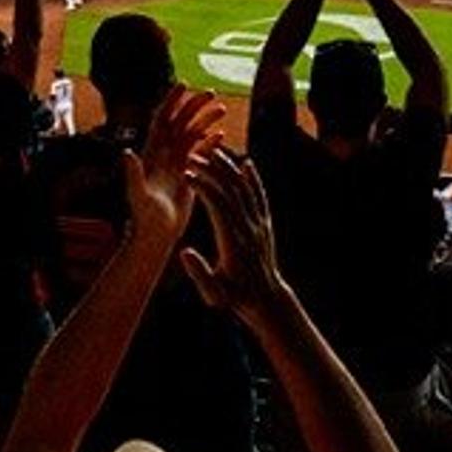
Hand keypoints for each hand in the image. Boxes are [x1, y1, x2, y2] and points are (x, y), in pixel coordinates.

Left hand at [125, 85, 224, 247]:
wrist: (155, 236)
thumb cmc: (144, 218)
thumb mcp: (137, 194)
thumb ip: (133, 173)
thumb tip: (127, 153)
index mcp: (152, 154)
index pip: (162, 120)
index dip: (171, 101)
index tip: (183, 84)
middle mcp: (163, 155)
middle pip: (179, 123)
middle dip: (193, 106)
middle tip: (211, 92)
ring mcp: (176, 165)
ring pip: (191, 136)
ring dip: (204, 121)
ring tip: (222, 109)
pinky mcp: (188, 176)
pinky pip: (199, 154)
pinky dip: (209, 143)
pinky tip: (222, 136)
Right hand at [180, 147, 288, 317]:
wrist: (267, 300)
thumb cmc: (236, 298)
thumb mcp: (214, 293)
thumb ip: (199, 274)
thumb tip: (184, 253)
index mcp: (233, 242)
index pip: (218, 207)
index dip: (204, 187)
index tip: (187, 174)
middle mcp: (248, 229)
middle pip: (231, 191)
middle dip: (213, 171)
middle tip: (194, 155)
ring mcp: (259, 225)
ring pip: (246, 190)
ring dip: (230, 169)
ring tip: (214, 151)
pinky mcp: (265, 225)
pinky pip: (259, 197)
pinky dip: (253, 179)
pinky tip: (246, 163)